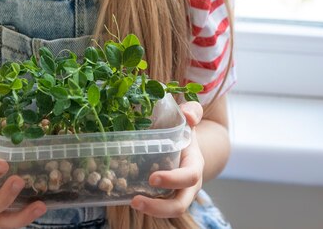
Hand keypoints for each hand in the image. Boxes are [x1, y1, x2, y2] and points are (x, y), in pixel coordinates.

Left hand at [130, 101, 203, 217]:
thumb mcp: (190, 119)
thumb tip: (188, 113)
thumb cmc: (186, 130)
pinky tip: (128, 198)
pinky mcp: (168, 197)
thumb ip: (193, 111)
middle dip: (159, 207)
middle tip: (136, 200)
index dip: (173, 180)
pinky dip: (146, 205)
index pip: (189, 177)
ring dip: (151, 210)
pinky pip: (160, 205)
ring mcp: (179, 193)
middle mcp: (189, 184)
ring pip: (169, 209)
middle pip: (180, 204)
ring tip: (132, 202)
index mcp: (194, 164)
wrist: (189, 146)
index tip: (152, 178)